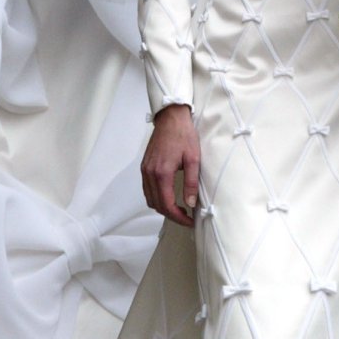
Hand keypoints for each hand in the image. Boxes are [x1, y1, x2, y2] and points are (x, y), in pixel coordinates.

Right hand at [141, 104, 199, 225]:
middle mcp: (150, 173)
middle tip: (187, 217)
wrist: (171, 118)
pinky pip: (147, 189)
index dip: (178, 217)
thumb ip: (191, 183)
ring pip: (150, 199)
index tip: (189, 221)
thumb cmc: (184, 135)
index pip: (166, 204)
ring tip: (179, 209)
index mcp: (162, 173)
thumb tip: (190, 203)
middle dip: (171, 215)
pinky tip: (169, 196)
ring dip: (163, 207)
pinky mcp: (144, 167)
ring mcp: (145, 170)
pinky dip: (157, 197)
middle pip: (157, 205)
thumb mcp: (193, 159)